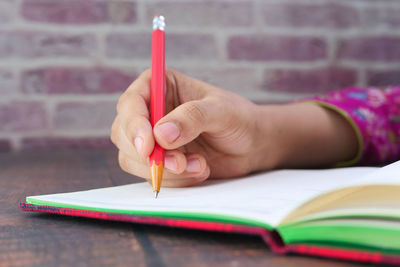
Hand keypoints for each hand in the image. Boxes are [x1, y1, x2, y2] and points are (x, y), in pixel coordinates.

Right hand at [111, 69, 265, 186]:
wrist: (251, 145)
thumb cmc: (239, 118)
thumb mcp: (221, 111)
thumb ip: (193, 117)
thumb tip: (160, 135)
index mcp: (161, 86)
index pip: (131, 102)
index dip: (133, 125)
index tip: (148, 146)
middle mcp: (151, 111)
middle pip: (123, 133)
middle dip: (148, 154)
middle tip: (179, 163)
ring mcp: (152, 138)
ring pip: (132, 159)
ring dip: (165, 169)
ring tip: (199, 165)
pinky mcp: (159, 161)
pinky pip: (151, 176)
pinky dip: (175, 180)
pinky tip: (199, 170)